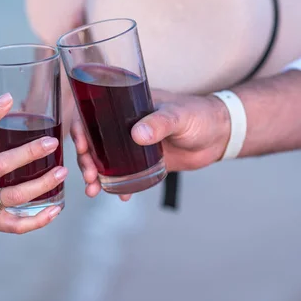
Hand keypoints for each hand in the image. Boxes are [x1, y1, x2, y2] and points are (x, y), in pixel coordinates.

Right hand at [0, 93, 66, 253]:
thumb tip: (17, 117)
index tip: (7, 99)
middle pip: (1, 165)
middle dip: (30, 153)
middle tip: (52, 143)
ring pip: (16, 195)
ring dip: (43, 184)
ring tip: (62, 171)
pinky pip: (17, 225)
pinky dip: (39, 219)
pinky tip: (56, 209)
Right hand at [71, 89, 229, 198]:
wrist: (220, 135)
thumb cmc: (200, 115)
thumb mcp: (179, 116)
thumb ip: (160, 123)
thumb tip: (137, 135)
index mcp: (126, 104)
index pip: (92, 112)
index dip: (80, 128)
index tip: (80, 146)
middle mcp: (124, 124)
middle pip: (93, 140)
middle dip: (85, 159)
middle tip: (89, 175)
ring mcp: (132, 144)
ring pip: (104, 159)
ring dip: (95, 174)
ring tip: (94, 190)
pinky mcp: (143, 162)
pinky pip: (124, 175)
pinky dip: (119, 186)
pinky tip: (120, 196)